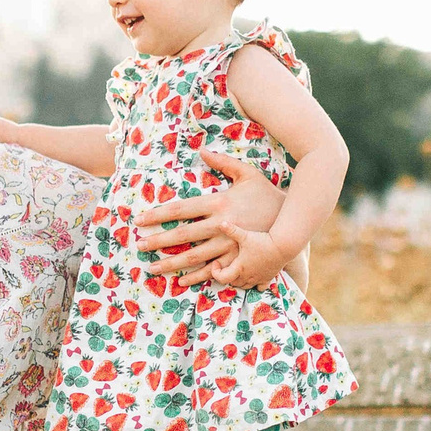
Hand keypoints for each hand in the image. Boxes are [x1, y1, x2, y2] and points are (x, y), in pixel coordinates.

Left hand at [131, 149, 287, 288]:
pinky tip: (179, 280)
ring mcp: (228, 245)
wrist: (292, 221)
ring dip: (170, 263)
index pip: (180, 209)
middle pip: (181, 235)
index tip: (139, 220)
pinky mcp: (236, 259)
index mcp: (219, 203)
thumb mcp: (247, 174)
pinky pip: (211, 270)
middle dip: (157, 241)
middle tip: (138, 245)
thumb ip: (223, 163)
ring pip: (193, 256)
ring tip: (151, 267)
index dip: (157, 215)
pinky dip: (195, 276)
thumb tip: (201, 150)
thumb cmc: (268, 194)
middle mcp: (220, 225)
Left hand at [207, 224, 293, 289]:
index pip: (221, 278)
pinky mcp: (268, 278)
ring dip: (239, 280)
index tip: (216, 262)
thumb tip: (221, 222)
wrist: (282, 245)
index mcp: (239, 267)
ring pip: (244, 286)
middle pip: (232, 282)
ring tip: (238, 269)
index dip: (216, 272)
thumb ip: (232, 230)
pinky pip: (259, 288)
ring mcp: (258, 279)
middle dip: (227, 275)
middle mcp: (247, 276)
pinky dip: (255, 285)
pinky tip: (254, 276)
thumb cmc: (262, 240)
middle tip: (226, 264)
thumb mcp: (245, 235)